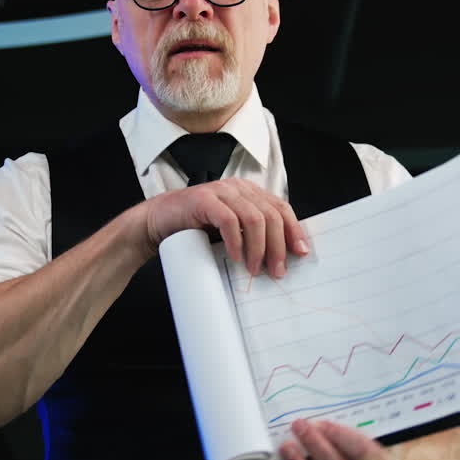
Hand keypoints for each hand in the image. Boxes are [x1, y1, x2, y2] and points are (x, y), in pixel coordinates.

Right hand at [139, 178, 309, 277]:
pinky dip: (236, 242)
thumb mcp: (230, 230)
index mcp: (249, 192)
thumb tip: (280, 257)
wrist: (158, 221)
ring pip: (254, 218)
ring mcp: (220, 191)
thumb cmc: (195, 229)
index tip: (301, 253)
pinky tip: (236, 257)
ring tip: (256, 269)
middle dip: (278, 246)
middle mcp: (238, 188)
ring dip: (259, 248)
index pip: (280, 208)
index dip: (294, 230)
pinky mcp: (203, 199)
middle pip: (271, 215)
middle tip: (278, 270)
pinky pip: (228, 220)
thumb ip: (251, 234)